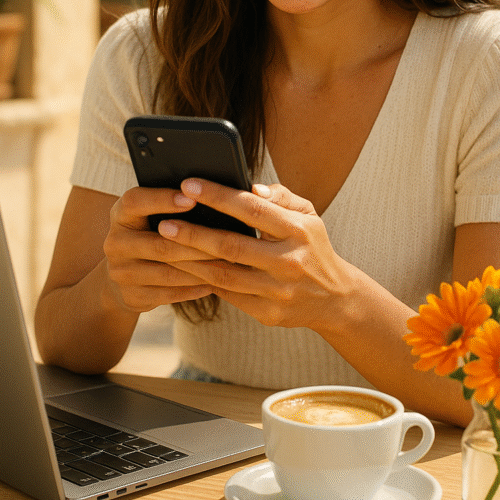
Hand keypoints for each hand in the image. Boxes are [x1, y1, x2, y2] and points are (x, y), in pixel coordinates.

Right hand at [102, 184, 219, 313]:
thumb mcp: (150, 216)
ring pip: (168, 272)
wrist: (125, 277)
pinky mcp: (131, 297)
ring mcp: (120, 273)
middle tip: (230, 240)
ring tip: (229, 263)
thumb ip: (174, 204)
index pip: (135, 201)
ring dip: (202, 269)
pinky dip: (195, 288)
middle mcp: (115, 243)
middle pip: (160, 243)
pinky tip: (216, 282)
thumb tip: (217, 193)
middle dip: (198, 243)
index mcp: (120, 215)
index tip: (192, 199)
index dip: (162, 199)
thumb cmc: (151, 234)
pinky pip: (169, 294)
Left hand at [155, 178, 359, 331]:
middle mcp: (289, 261)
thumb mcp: (308, 215)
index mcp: (299, 230)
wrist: (334, 298)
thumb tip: (251, 188)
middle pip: (231, 246)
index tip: (188, 185)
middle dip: (194, 233)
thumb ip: (281, 196)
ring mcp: (279, 291)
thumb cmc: (312, 247)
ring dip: (190, 261)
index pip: (252, 208)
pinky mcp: (268, 313)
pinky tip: (183, 269)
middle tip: (164, 223)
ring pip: (224, 275)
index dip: (217, 196)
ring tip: (164, 247)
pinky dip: (204, 282)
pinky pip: (228, 296)